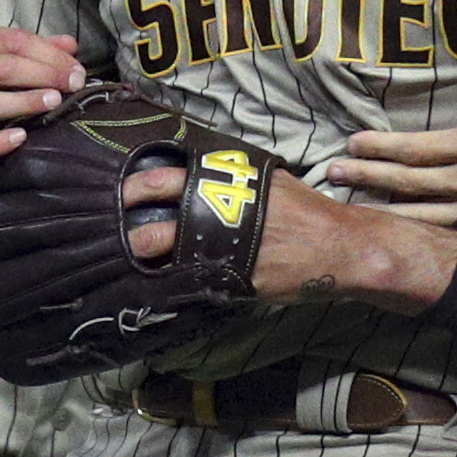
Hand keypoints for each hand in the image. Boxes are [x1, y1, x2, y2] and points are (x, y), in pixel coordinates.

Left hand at [122, 164, 456, 310]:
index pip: (167, 175)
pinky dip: (172, 278)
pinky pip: (190, 275)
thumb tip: (204, 178)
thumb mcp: (269, 182)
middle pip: (157, 207)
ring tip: (132, 254)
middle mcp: (220, 203)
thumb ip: (235, 179)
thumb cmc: (306, 213)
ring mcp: (222, 240)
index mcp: (229, 177)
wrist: (339, 246)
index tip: (123, 193)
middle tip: (116, 225)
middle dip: (128, 217)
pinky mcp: (232, 272)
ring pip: (164, 244)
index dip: (137, 185)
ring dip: (141, 249)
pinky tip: (161, 280)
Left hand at [322, 44, 456, 236]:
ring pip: (419, 216)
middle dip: (365, 178)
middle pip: (406, 182)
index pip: (416, 148)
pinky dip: (418, 238)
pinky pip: (448, 238)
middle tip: (331, 177)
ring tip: (351, 210)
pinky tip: (398, 240)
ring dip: (382, 211)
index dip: (379, 146)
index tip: (351, 143)